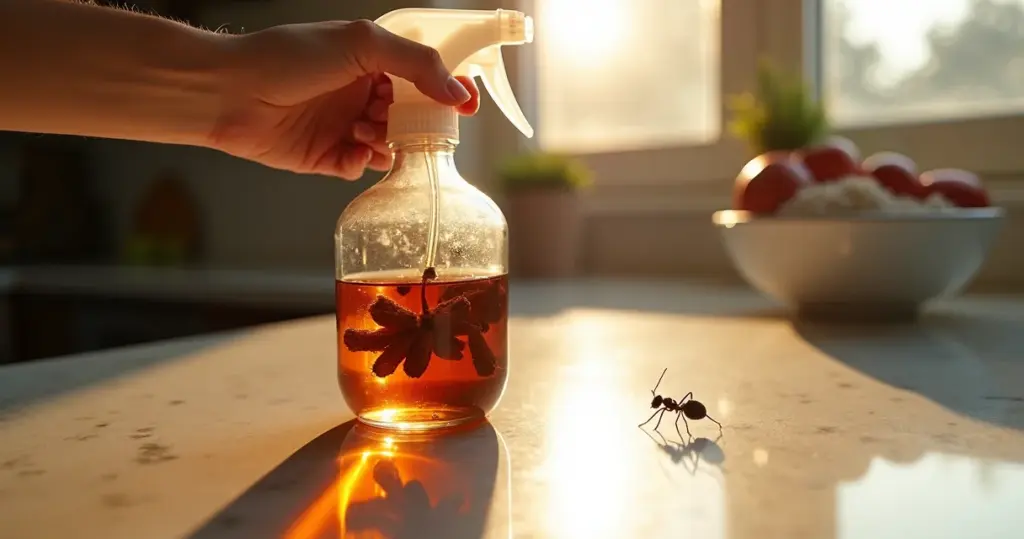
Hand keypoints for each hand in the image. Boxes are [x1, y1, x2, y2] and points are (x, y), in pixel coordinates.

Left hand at [211, 20, 481, 178]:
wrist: (229, 91)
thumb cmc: (289, 57)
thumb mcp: (362, 44)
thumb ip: (415, 63)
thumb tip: (456, 91)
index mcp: (369, 61)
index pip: (421, 77)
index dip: (446, 91)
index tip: (468, 107)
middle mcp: (358, 92)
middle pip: (409, 115)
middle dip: (417, 122)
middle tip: (416, 126)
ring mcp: (341, 125)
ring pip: (388, 143)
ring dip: (388, 142)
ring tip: (370, 133)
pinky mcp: (323, 156)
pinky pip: (358, 167)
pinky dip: (362, 162)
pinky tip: (353, 151)